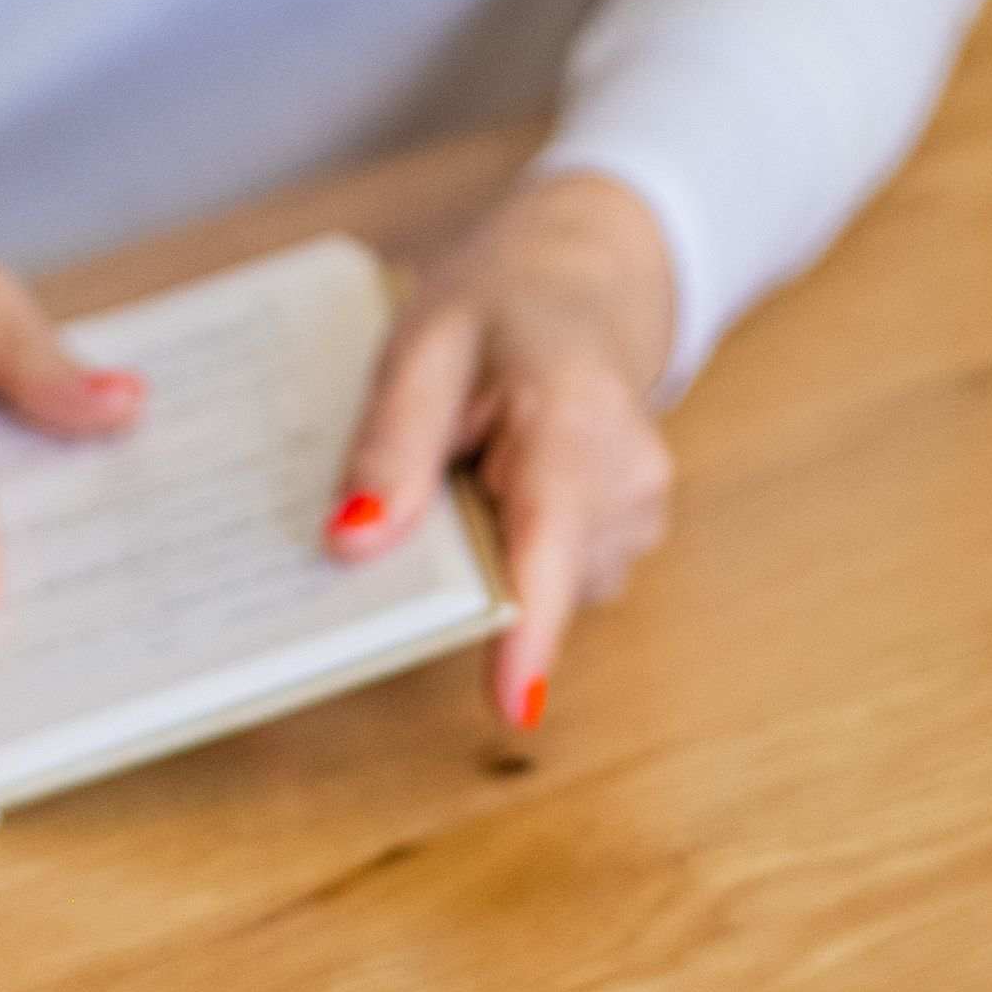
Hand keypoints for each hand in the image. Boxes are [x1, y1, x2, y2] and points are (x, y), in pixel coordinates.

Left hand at [331, 169, 680, 731]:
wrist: (587, 286)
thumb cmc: (505, 307)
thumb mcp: (423, 344)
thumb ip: (391, 444)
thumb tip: (353, 543)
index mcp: (575, 418)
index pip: (552, 539)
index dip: (530, 630)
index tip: (512, 705)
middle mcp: (627, 479)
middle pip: (529, 578)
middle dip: (464, 568)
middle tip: (434, 476)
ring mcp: (638, 516)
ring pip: (537, 586)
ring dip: (487, 553)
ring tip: (475, 463)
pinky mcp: (628, 540)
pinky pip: (550, 579)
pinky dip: (510, 552)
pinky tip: (499, 489)